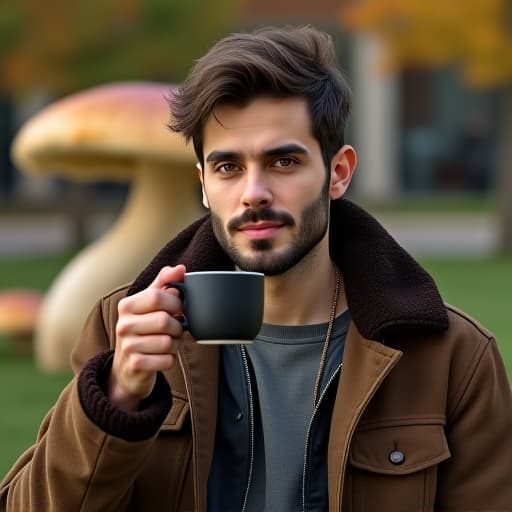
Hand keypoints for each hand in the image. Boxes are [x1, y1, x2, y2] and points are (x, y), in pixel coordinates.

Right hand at [108, 265, 185, 410]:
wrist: (128, 367)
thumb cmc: (144, 329)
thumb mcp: (150, 303)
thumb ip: (164, 283)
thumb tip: (181, 268)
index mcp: (127, 305)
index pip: (158, 296)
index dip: (175, 302)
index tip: (176, 308)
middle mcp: (123, 325)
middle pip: (166, 320)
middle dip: (177, 326)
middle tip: (174, 328)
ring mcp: (127, 346)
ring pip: (168, 342)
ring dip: (175, 344)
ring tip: (168, 342)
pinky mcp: (135, 365)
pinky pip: (167, 360)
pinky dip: (170, 359)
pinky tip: (161, 357)